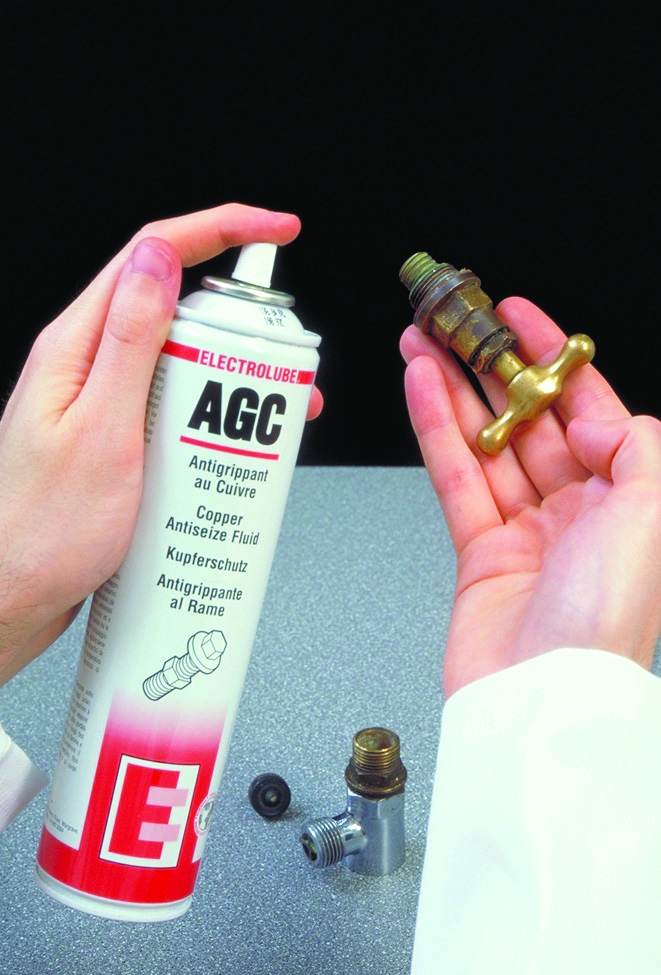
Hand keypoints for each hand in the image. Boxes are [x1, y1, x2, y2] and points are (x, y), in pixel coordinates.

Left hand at [0, 203, 321, 684]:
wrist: (12, 597)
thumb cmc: (44, 531)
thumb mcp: (102, 431)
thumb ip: (130, 340)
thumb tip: (158, 257)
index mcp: (77, 347)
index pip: (153, 254)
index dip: (222, 229)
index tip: (278, 230)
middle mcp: (86, 365)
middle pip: (176, 306)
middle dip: (244, 322)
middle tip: (291, 363)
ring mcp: (100, 400)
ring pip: (179, 359)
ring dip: (233, 375)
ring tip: (274, 418)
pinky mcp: (114, 436)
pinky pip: (171, 405)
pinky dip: (210, 414)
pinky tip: (230, 447)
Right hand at [401, 298, 660, 696]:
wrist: (541, 693)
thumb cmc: (605, 618)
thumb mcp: (653, 511)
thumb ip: (633, 443)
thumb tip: (584, 417)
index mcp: (629, 499)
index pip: (589, 407)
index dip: (551, 356)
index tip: (517, 316)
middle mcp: (580, 512)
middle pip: (530, 420)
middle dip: (491, 368)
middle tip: (457, 326)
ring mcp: (528, 532)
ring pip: (486, 443)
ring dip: (453, 391)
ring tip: (423, 345)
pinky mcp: (481, 555)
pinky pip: (457, 480)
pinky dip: (436, 433)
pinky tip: (421, 393)